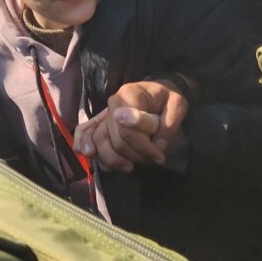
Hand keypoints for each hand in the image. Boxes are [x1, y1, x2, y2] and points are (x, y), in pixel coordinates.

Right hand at [74, 80, 189, 171]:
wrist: (161, 93)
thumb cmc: (169, 99)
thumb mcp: (177, 106)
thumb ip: (167, 124)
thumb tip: (155, 143)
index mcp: (129, 95)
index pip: (127, 128)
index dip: (143, 147)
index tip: (160, 156)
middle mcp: (113, 103)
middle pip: (113, 138)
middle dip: (133, 155)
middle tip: (152, 160)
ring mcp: (105, 113)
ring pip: (97, 141)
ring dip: (111, 159)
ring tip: (129, 167)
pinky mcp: (101, 122)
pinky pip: (84, 133)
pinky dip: (83, 145)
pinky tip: (91, 156)